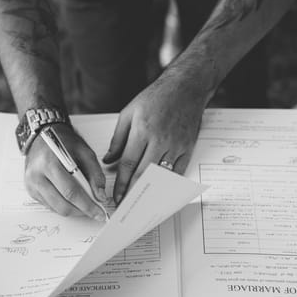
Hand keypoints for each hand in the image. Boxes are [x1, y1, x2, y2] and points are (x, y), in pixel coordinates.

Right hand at [24, 124, 107, 220]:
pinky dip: (63, 205)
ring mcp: (31, 184)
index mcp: (49, 163)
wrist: (42, 134)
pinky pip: (50, 205)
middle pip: (62, 204)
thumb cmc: (62, 140)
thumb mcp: (84, 152)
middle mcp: (37, 175)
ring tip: (85, 205)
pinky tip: (72, 199)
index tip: (99, 213)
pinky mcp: (31, 190)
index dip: (87, 205)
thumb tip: (100, 196)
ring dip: (73, 210)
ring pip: (56, 208)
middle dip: (81, 211)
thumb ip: (95, 174)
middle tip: (95, 212)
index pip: (71, 192)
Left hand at [103, 74, 206, 203]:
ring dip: (151, 193)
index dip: (122, 184)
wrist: (186, 88)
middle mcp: (160, 140)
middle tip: (127, 208)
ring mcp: (176, 145)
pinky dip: (168, 185)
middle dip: (134, 194)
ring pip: (161, 176)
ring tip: (141, 206)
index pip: (129, 164)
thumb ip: (117, 139)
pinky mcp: (188, 148)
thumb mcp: (129, 113)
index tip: (117, 197)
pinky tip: (160, 194)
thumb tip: (108, 160)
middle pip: (145, 174)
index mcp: (142, 130)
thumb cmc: (156, 98)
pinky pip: (178, 172)